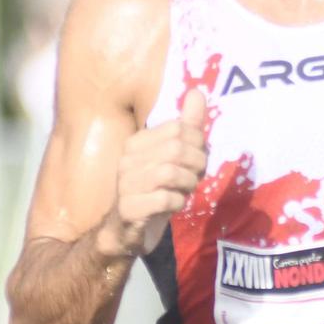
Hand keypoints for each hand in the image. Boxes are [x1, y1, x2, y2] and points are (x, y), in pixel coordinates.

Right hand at [102, 89, 207, 257]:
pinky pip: (164, 198)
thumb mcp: (173, 158)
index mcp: (136, 143)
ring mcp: (125, 184)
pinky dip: (177, 202)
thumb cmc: (154, 192)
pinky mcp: (128, 208)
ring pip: (170, 173)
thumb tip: (197, 91)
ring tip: (185, 192)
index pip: (179, 129)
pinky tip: (173, 205)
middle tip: (195, 178)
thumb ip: (186, 126)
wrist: (126, 232)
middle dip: (196, 166)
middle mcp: (127, 160)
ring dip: (187, 185)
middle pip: (177, 150)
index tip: (196, 161)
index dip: (198, 145)